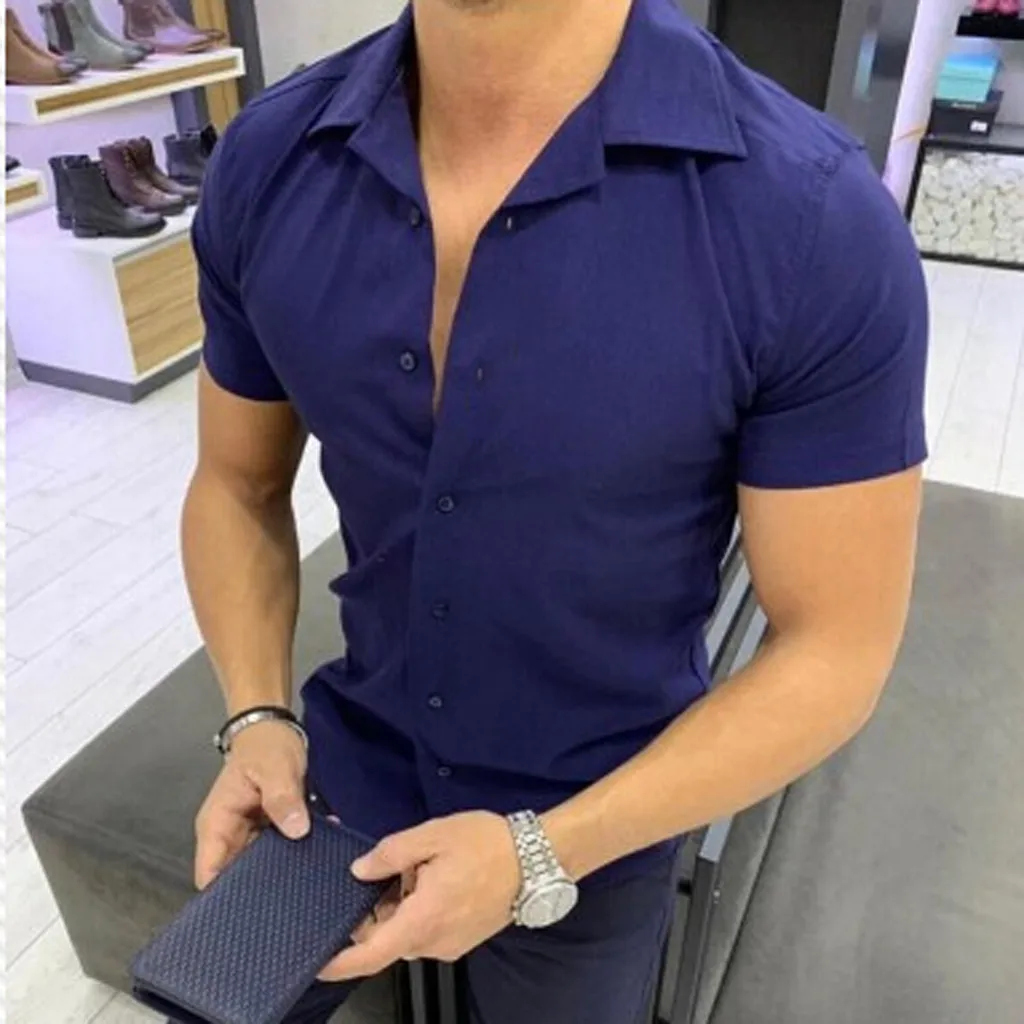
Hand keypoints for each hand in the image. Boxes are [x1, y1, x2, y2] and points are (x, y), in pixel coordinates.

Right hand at [194, 720, 308, 888]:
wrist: (273, 727)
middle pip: (236, 876)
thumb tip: (296, 831)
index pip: (209, 874)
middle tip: (294, 902)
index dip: (224, 898)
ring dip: (285, 871)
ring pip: (261, 866)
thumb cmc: (266, 745)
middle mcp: (229, 835)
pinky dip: (297, 851)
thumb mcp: (275, 768)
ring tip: (313, 882)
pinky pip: (280, 848)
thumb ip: (282, 799)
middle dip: (262, 890)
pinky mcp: (269, 829)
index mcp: (217, 824)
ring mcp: (249, 833)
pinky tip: (322, 855)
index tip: (253, 912)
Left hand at [319, 811, 520, 981]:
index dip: (340, 963)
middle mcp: (434, 941)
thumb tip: (360, 869)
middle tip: (375, 874)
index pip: (370, 955)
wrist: (538, 859)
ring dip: (399, 908)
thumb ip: (391, 853)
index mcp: (422, 919)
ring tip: (411, 868)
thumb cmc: (487, 844)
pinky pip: (428, 931)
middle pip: (386, 939)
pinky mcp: (463, 939)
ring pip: (408, 933)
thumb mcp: (434, 835)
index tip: (317, 962)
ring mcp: (451, 944)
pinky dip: (418, 911)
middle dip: (373, 913)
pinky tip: (429, 879)